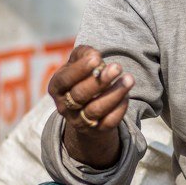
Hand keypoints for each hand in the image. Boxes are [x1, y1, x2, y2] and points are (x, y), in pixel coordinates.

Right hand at [48, 45, 134, 166]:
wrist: (84, 108)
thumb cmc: (81, 77)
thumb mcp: (77, 62)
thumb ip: (84, 54)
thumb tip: (95, 56)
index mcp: (56, 87)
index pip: (65, 80)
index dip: (80, 69)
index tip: (97, 58)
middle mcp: (64, 106)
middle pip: (80, 95)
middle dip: (100, 81)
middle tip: (117, 67)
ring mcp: (79, 120)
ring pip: (96, 109)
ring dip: (114, 94)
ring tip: (129, 79)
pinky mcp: (96, 130)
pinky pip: (109, 121)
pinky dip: (120, 108)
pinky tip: (126, 95)